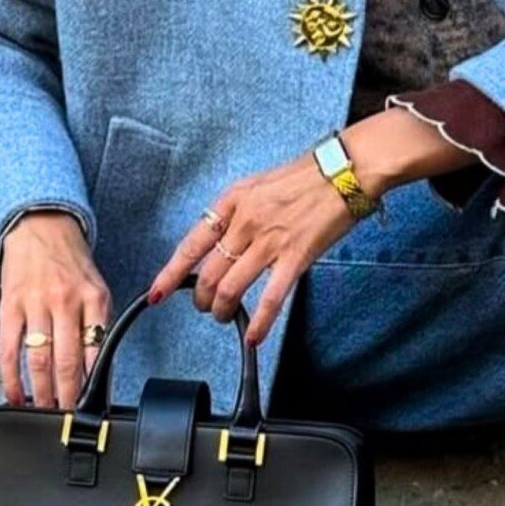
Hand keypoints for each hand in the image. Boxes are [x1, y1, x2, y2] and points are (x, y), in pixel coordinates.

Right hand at [0, 211, 110, 408]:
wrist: (40, 227)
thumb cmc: (71, 261)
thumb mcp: (96, 287)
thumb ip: (98, 323)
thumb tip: (97, 366)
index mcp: (94, 298)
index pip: (96, 349)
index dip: (93, 381)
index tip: (91, 403)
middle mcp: (66, 302)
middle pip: (67, 361)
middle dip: (67, 395)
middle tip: (66, 415)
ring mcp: (36, 304)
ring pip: (38, 360)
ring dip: (40, 392)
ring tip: (43, 410)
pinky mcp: (10, 306)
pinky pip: (9, 349)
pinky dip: (10, 377)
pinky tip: (14, 394)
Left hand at [149, 108, 476, 345]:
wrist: (346, 169)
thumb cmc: (308, 176)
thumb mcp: (259, 185)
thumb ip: (238, 213)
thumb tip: (224, 242)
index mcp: (232, 201)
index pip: (191, 244)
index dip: (170, 274)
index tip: (157, 293)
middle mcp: (245, 221)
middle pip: (207, 274)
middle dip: (201, 299)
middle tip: (206, 307)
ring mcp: (270, 241)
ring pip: (230, 289)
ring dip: (223, 311)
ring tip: (225, 317)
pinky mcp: (296, 257)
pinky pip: (271, 298)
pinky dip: (260, 322)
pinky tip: (254, 336)